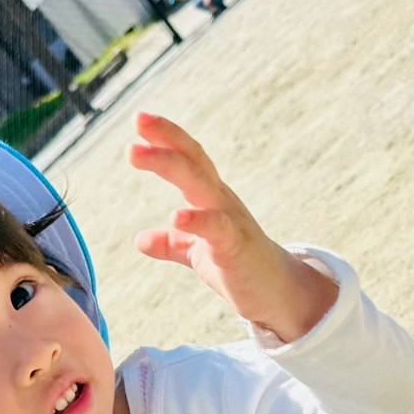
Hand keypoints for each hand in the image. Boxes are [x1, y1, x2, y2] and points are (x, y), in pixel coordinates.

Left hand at [129, 112, 336, 340]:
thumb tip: (141, 240)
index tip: (139, 119)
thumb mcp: (199, 253)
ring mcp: (231, 221)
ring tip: (136, 153)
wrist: (278, 295)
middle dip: (166, 138)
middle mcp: (222, 201)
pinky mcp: (237, 248)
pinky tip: (176, 217)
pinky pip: (217, 229)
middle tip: (138, 119)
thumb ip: (173, 243)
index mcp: (211, 199)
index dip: (166, 138)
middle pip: (194, 160)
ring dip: (168, 165)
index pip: (188, 159)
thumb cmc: (240, 268)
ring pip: (200, 184)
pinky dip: (197, 221)